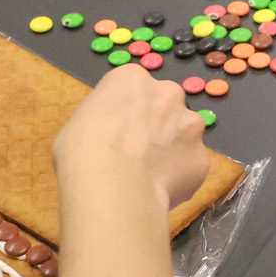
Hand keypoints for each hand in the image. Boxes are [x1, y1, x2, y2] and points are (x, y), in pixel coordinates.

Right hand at [51, 64, 207, 276]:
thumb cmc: (78, 157)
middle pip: (165, 107)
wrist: (108, 187)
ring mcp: (189, 125)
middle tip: (136, 163)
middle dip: (157, 131)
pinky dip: (180, 182)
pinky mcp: (201, 158)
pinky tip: (159, 198)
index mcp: (128, 78)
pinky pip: (191, 168)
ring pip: (183, 137)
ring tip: (147, 186)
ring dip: (172, 156)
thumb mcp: (74, 131)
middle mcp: (166, 92)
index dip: (129, 116)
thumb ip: (100, 126)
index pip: (134, 89)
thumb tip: (103, 146)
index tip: (120, 139)